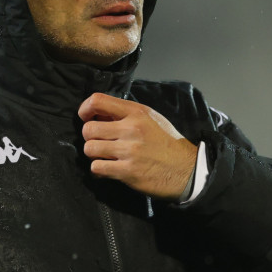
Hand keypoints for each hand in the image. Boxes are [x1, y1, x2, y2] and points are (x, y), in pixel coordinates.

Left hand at [78, 93, 198, 200]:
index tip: (86, 117)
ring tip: (105, 156)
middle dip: (89, 137)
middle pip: (88, 128)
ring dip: (94, 154)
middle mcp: (131, 129)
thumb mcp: (150, 118)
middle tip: (100, 142)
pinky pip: (97, 168)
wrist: (186, 169)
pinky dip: (99, 170)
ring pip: (89, 149)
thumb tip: (97, 115)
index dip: (85, 109)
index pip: (97, 100)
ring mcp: (129, 150)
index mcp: (136, 112)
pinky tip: (109, 169)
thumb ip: (125, 114)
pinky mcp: (128, 171)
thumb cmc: (166, 142)